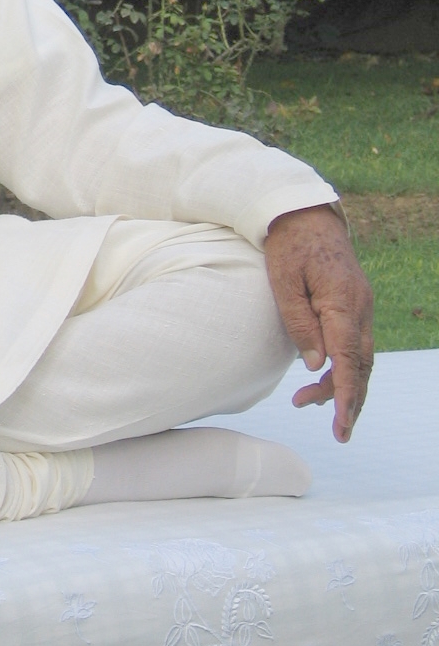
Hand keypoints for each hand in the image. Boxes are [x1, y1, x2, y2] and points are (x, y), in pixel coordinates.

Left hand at [263, 204, 372, 442]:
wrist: (304, 215)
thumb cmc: (288, 246)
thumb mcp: (282, 281)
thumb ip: (299, 323)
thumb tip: (316, 366)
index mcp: (342, 301)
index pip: (349, 359)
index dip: (345, 395)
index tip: (340, 425)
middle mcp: (359, 307)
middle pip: (361, 365)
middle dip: (348, 400)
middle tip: (334, 431)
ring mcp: (361, 305)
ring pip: (362, 357)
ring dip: (343, 385)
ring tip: (306, 402)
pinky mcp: (354, 305)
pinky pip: (356, 343)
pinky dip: (344, 365)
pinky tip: (321, 377)